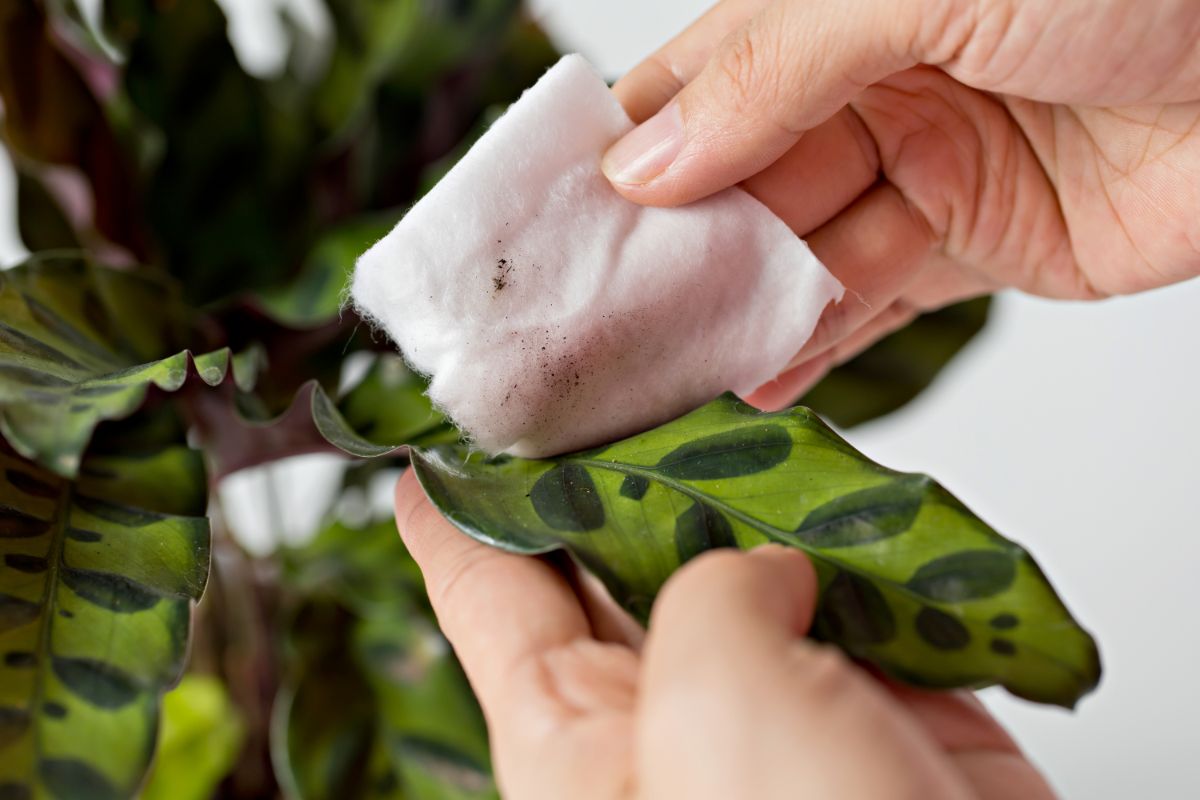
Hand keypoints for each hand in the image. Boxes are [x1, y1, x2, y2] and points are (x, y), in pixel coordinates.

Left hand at [395, 470, 1052, 798]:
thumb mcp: (712, 708)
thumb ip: (712, 597)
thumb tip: (772, 564)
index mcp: (575, 737)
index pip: (487, 593)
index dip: (455, 511)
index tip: (431, 447)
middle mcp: (664, 718)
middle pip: (616, 556)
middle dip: (626, 468)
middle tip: (631, 379)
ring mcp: (773, 711)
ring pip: (746, 563)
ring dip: (760, 495)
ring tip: (754, 416)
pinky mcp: (883, 709)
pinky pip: (861, 594)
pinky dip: (867, 540)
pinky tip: (861, 491)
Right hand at [602, 0, 1199, 408]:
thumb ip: (773, 73)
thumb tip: (648, 161)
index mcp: (832, 11)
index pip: (691, 86)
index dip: (619, 153)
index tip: (551, 225)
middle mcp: (867, 86)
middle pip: (733, 186)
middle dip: (668, 254)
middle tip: (597, 323)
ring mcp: (922, 169)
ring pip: (795, 255)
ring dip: (733, 312)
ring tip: (662, 369)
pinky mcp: (979, 246)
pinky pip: (873, 305)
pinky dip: (814, 347)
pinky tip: (755, 379)